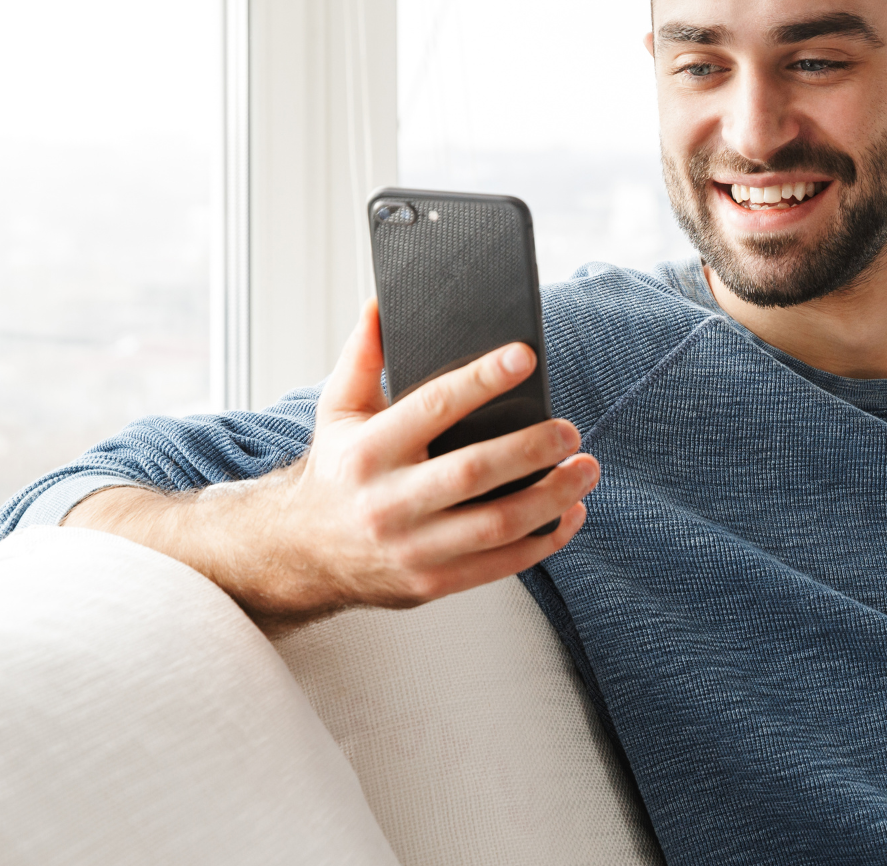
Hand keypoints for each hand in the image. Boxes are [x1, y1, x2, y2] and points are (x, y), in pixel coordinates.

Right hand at [68, 300, 594, 629]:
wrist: (301, 555)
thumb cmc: (336, 471)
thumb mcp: (337, 410)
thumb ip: (363, 356)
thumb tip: (382, 302)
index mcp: (367, 451)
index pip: (432, 406)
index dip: (481, 379)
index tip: (525, 357)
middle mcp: (386, 502)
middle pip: (473, 473)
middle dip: (531, 449)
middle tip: (570, 430)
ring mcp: (410, 549)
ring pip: (496, 525)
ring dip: (552, 497)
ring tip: (585, 469)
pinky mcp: (430, 584)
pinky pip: (500, 565)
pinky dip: (544, 540)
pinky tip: (570, 513)